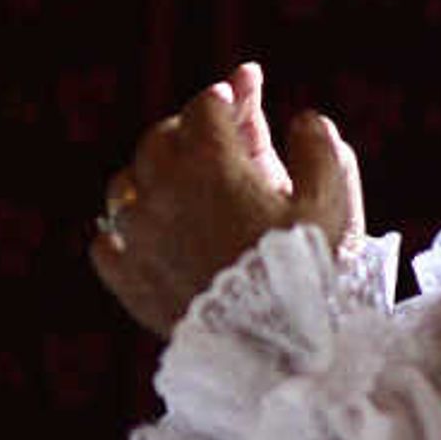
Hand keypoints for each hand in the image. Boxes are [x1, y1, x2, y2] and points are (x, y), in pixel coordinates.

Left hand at [90, 62, 364, 337]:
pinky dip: (122, 232)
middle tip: (206, 132)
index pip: (205, 107)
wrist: (275, 348)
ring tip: (169, 180)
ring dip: (147, 176)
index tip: (238, 92)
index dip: (226, 95)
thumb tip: (304, 118)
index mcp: (209, 163)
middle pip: (159, 140)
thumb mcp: (333, 200)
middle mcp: (161, 192)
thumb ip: (319, 147)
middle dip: (185, 130)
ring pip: (124, 187)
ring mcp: (137, 237)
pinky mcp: (126, 279)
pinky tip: (140, 233)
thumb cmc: (309, 271)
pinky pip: (108, 242)